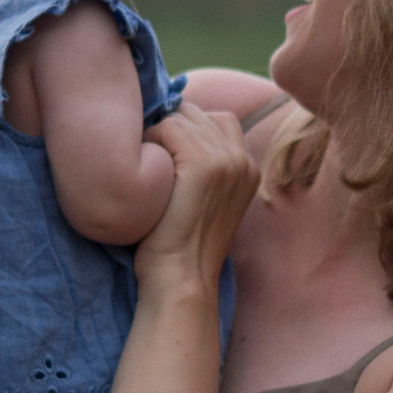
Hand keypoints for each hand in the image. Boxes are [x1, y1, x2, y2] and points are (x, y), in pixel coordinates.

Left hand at [140, 105, 259, 293]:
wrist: (179, 279)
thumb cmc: (178, 246)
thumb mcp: (203, 202)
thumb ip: (202, 168)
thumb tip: (171, 129)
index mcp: (248, 169)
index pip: (216, 119)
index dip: (183, 130)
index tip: (162, 155)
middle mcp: (243, 161)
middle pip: (197, 113)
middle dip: (169, 127)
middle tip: (148, 159)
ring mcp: (227, 161)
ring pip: (181, 117)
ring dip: (157, 135)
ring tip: (146, 167)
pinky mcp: (205, 165)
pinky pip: (168, 127)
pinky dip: (150, 142)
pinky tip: (144, 170)